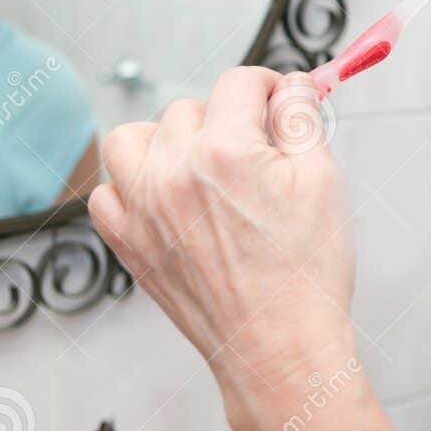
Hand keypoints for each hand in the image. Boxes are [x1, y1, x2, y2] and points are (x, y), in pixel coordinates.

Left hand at [88, 67, 356, 426]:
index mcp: (224, 152)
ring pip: (134, 138)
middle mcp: (173, 175)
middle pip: (191, 107)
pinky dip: (131, 187)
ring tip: (202, 165)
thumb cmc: (304, 277)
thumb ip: (302, 118)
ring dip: (166, 141)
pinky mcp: (129, 244)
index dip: (270, 87)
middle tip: (259, 154)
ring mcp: (142, 210)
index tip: (281, 105)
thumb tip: (292, 85)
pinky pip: (107, 192)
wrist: (280, 349)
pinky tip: (168, 200)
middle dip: (228, 119)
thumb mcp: (323, 180)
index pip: (239, 81)